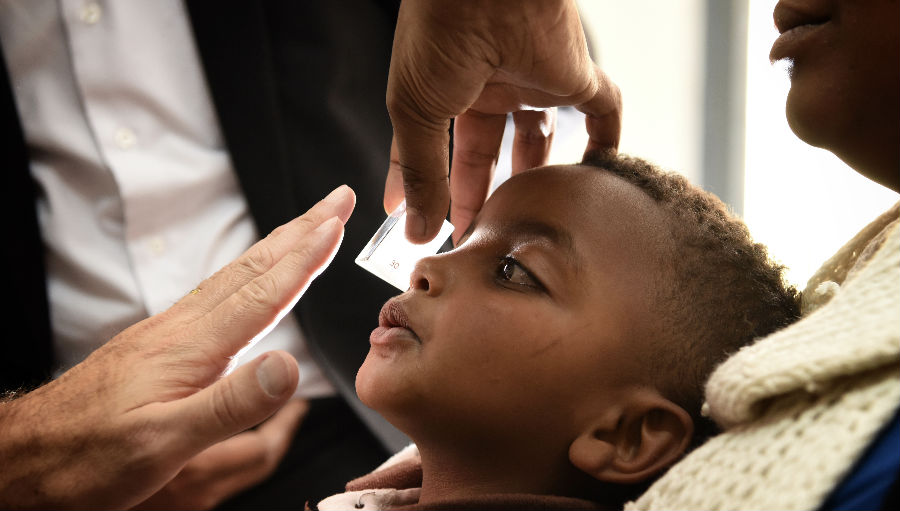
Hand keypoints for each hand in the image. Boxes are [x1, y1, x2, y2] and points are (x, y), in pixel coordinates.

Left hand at [0, 186, 355, 509]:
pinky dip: (250, 273)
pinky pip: (217, 294)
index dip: (305, 259)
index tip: (337, 224)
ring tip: (308, 226)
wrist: (26, 457)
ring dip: (278, 246)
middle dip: (300, 230)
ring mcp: (167, 333)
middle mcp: (181, 329)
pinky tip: (253, 279)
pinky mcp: (157, 345)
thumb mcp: (162, 443)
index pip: (262, 294)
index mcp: (191, 348)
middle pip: (252, 269)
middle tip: (336, 199)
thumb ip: (229, 405)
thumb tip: (289, 366)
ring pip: (234, 277)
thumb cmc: (88, 457)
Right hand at [384, 0, 621, 242]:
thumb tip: (414, 229)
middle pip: (487, 151)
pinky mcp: (575, 77)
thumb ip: (421, 172)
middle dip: (478, 193)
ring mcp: (533, 81)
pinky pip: (602, 114)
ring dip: (532, 178)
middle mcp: (488, 86)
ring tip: (523, 221)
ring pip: (537, 138)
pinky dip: (603, 145)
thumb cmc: (439, 36)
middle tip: (474, 236)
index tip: (419, 225)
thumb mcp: (416, 112)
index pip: (433, 148)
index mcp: (444, 87)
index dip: (426, 186)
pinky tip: (594, 182)